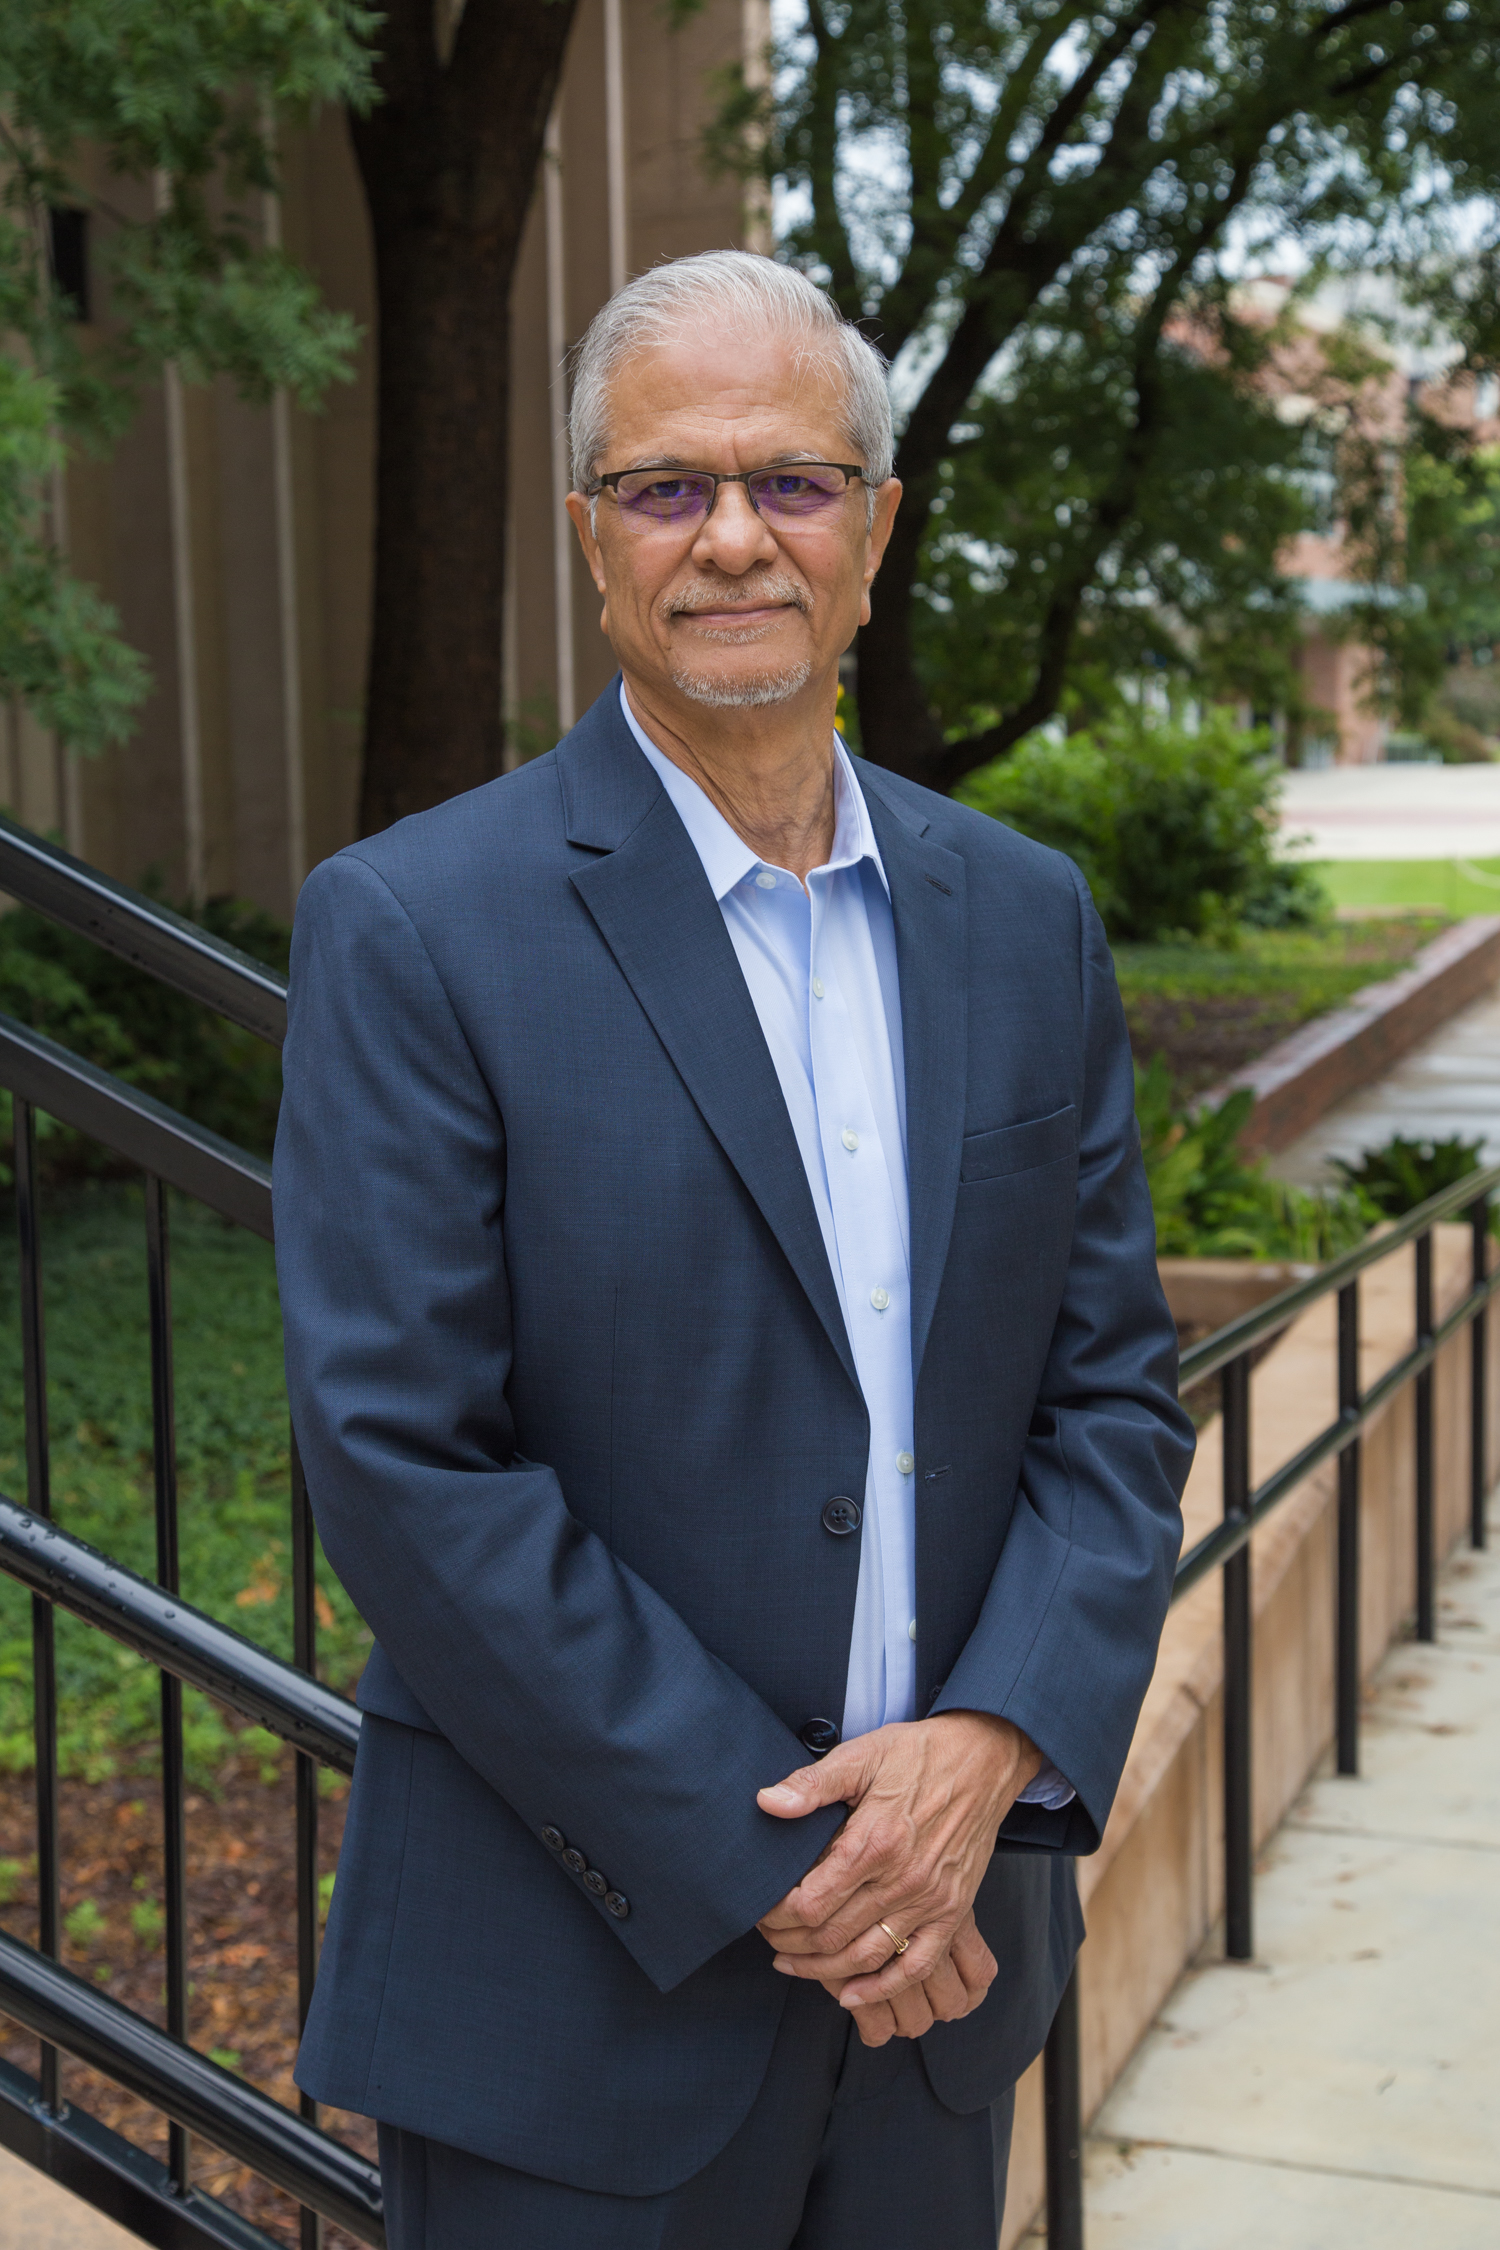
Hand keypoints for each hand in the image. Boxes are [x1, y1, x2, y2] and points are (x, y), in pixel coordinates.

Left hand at [755, 1711, 1041, 2020]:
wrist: (983, 1759)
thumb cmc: (917, 1754)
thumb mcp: (861, 1755)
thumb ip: (812, 1784)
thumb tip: (766, 1802)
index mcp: (875, 1840)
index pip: (811, 1901)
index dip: (777, 1915)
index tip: (759, 1911)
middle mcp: (903, 1879)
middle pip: (833, 1935)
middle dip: (791, 1944)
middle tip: (768, 1937)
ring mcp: (931, 1900)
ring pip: (867, 1956)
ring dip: (823, 1972)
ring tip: (791, 1964)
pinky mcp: (953, 1912)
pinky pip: (917, 1966)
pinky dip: (882, 1988)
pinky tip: (851, 1994)